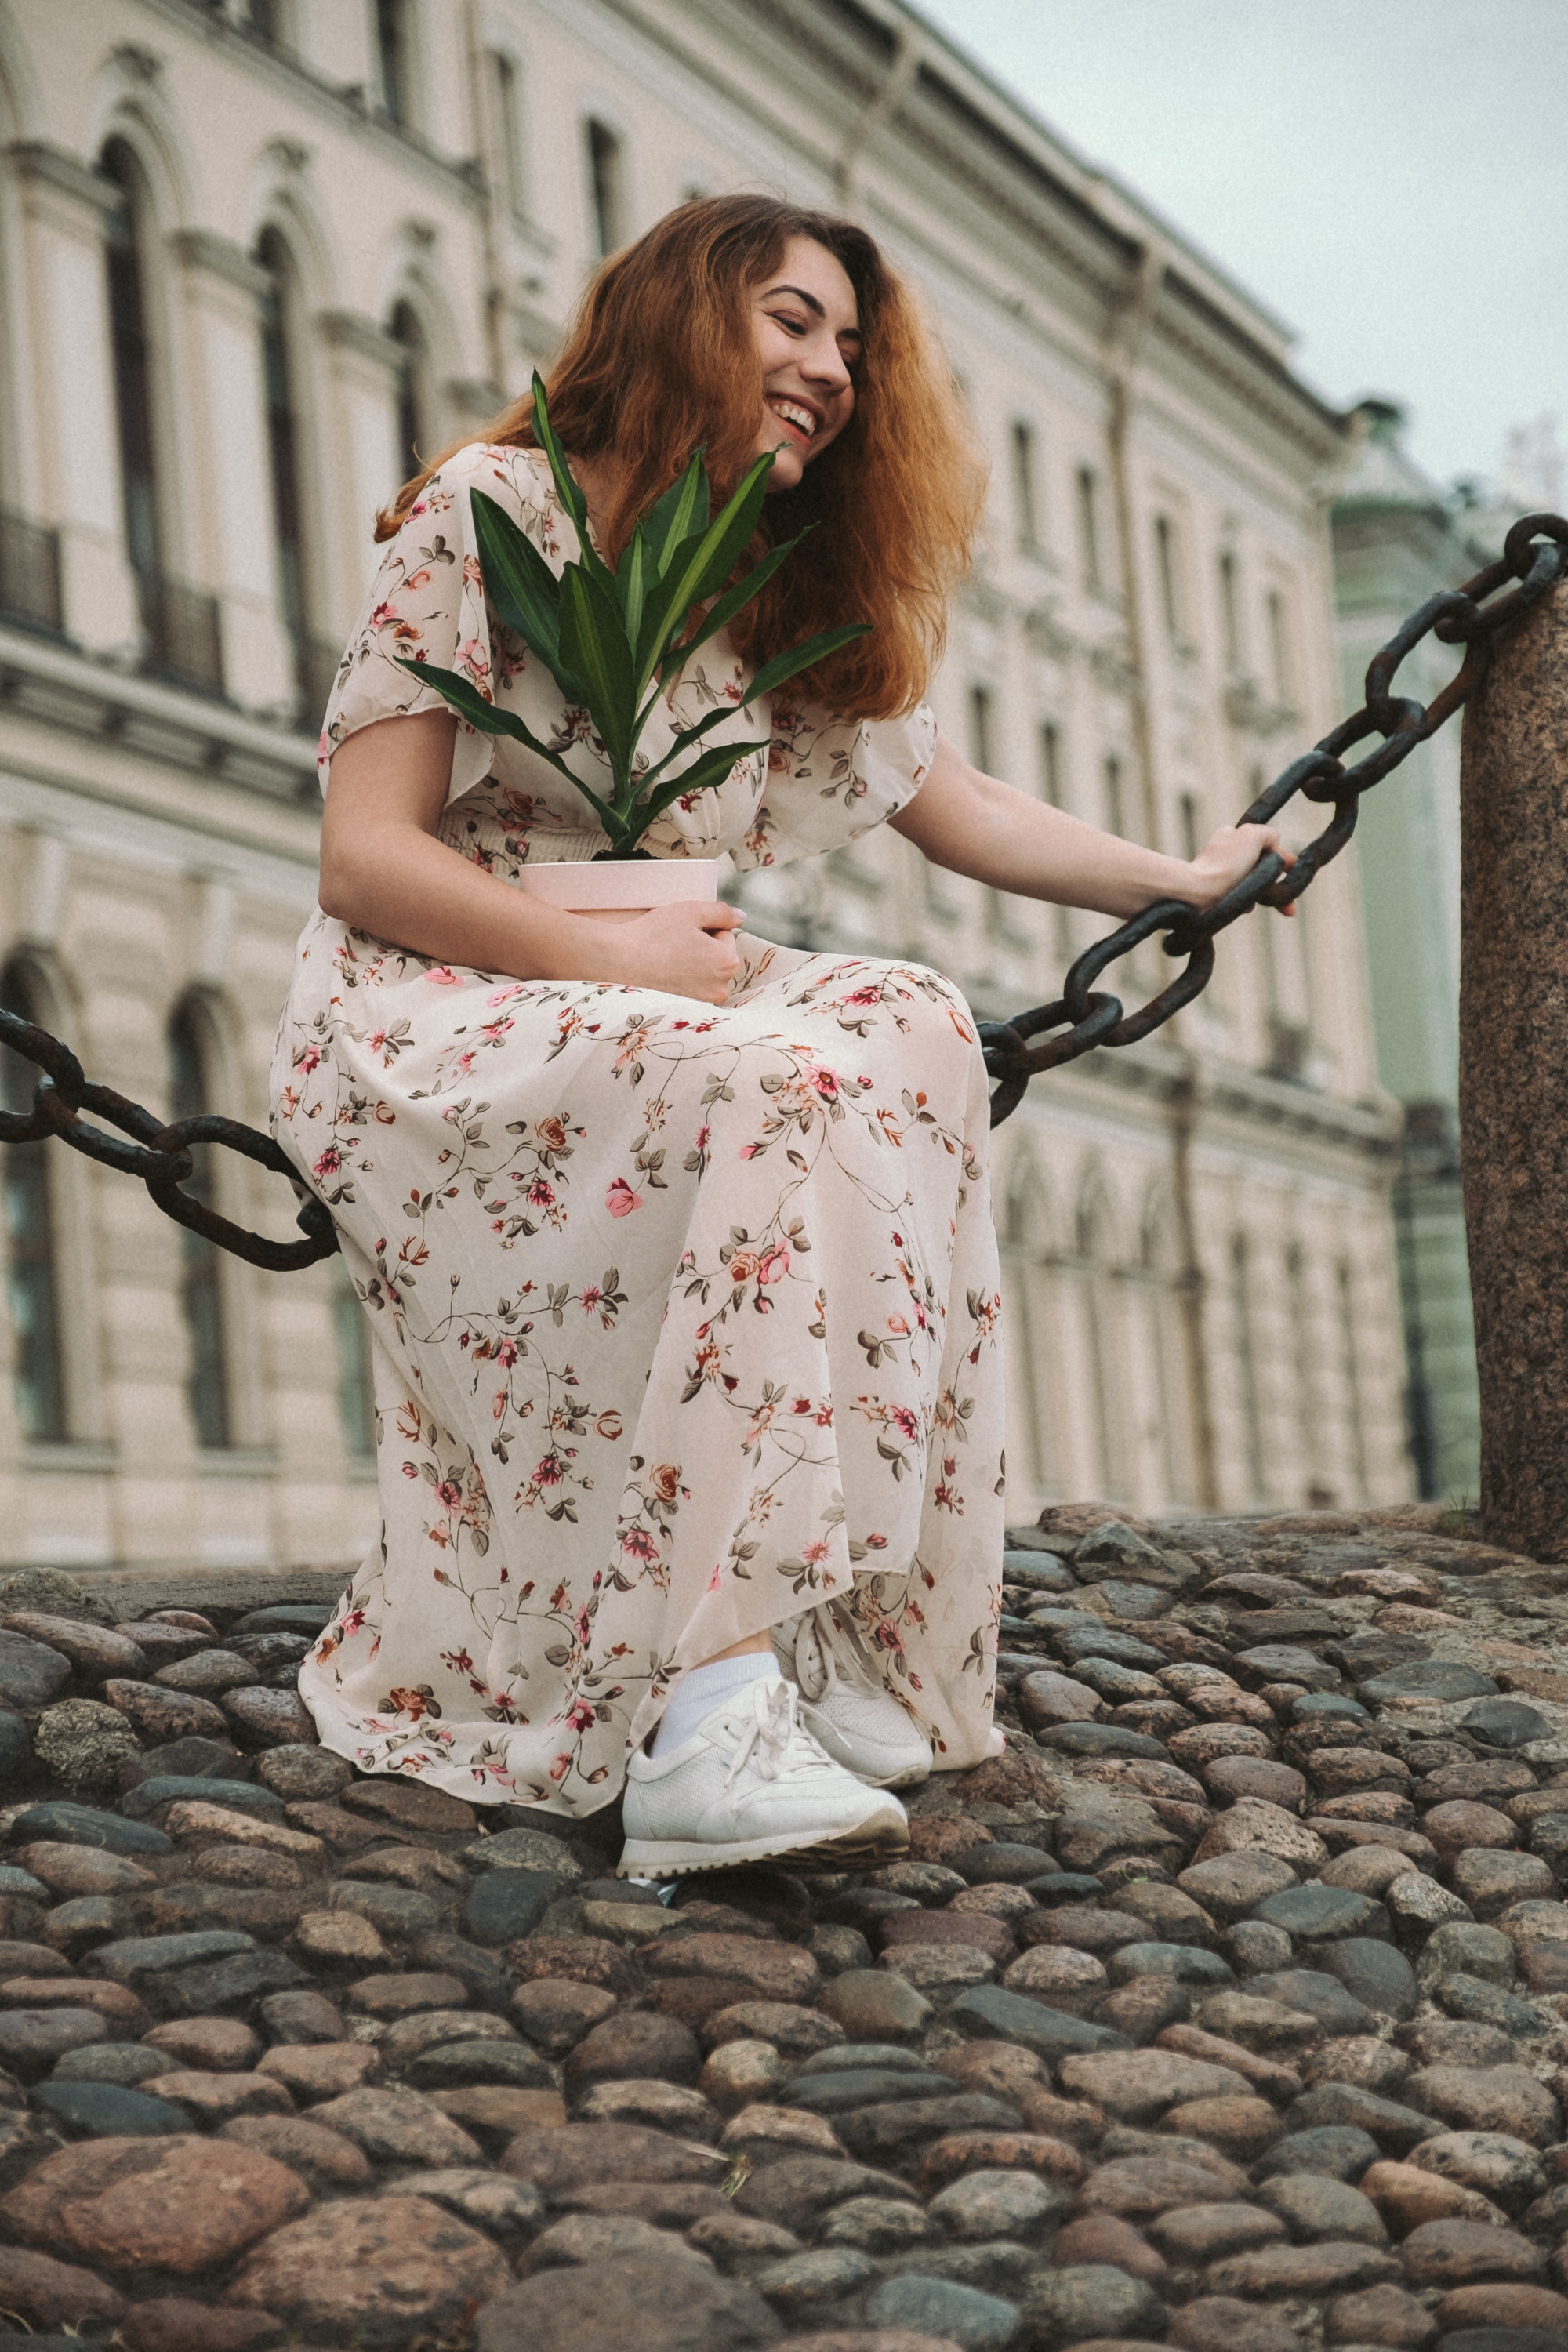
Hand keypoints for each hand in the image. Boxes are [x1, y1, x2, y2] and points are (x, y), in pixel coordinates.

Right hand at [597, 901, 746, 1003]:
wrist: (621, 961)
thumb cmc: (654, 935)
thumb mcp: (691, 911)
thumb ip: (722, 912)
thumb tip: (741, 917)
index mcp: (727, 962)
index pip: (725, 934)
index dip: (704, 927)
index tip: (682, 931)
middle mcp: (722, 986)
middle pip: (718, 954)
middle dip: (702, 945)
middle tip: (674, 944)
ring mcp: (706, 1001)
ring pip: (707, 969)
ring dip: (694, 961)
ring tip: (669, 957)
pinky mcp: (690, 1008)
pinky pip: (696, 984)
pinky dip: (685, 977)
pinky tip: (667, 971)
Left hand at [1184, 822, 1297, 916]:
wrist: (1198, 893)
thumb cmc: (1226, 864)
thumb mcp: (1253, 835)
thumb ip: (1269, 834)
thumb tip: (1274, 846)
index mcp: (1232, 836)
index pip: (1265, 845)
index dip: (1284, 859)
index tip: (1295, 872)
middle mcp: (1224, 853)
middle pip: (1260, 868)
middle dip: (1277, 886)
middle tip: (1290, 908)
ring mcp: (1219, 874)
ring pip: (1252, 884)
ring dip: (1261, 893)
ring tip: (1257, 901)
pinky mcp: (1214, 894)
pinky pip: (1239, 897)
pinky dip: (1245, 901)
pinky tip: (1244, 906)